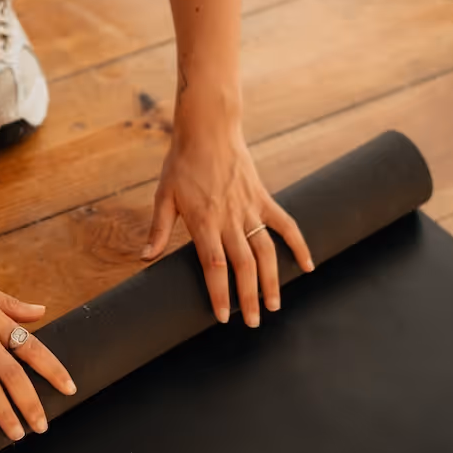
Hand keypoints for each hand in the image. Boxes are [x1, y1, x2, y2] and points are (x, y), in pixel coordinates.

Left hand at [142, 114, 313, 325]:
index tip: (222, 316)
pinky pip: (286, 225)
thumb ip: (158, 230)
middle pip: (243, 266)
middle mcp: (230, 219)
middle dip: (248, 297)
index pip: (214, 266)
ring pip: (266, 251)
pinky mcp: (264, 198)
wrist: (208, 129)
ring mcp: (250, 209)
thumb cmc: (182, 163)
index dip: (219, 293)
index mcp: (203, 222)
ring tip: (275, 305)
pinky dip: (299, 245)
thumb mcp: (163, 196)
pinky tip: (307, 266)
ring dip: (273, 280)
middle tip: (253, 323)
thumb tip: (145, 259)